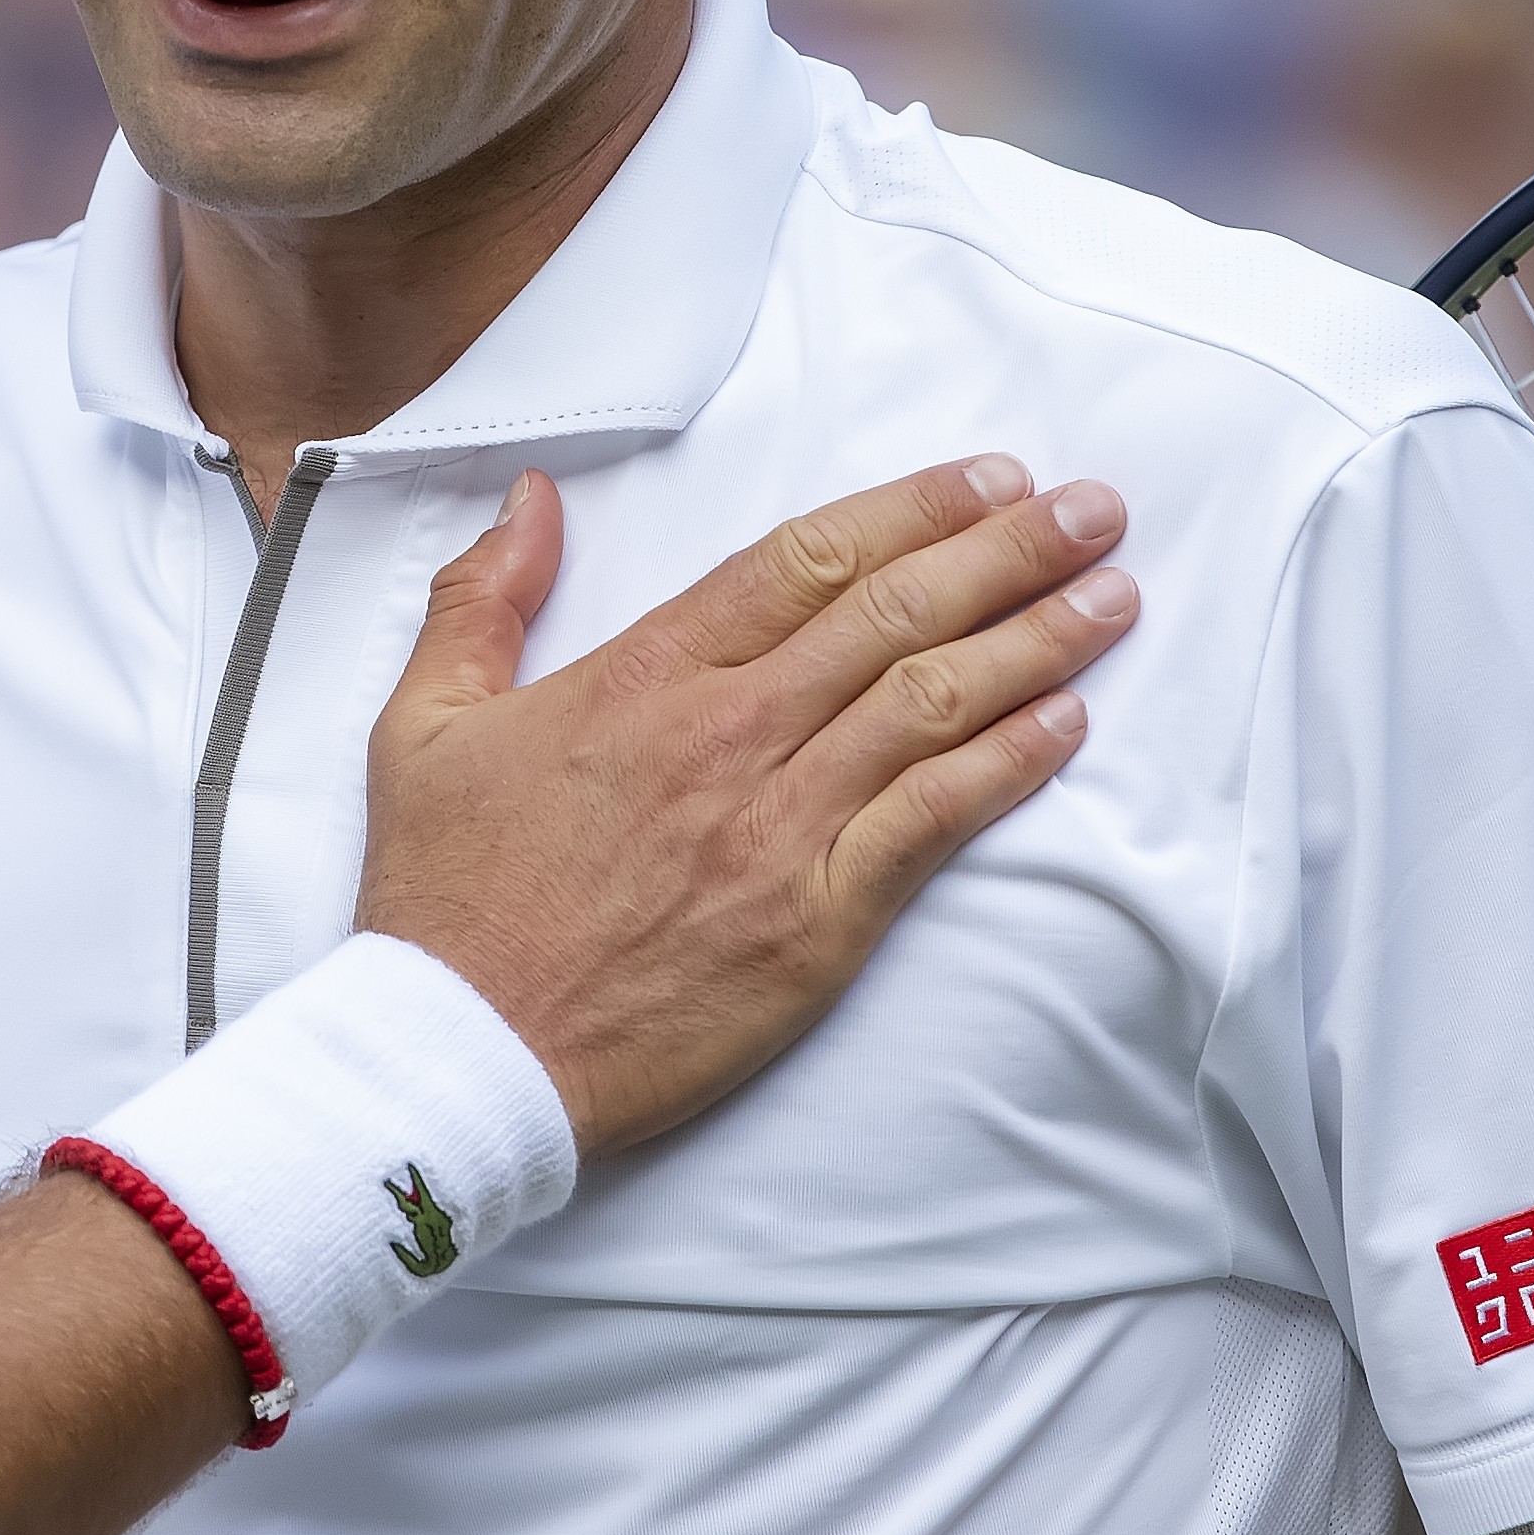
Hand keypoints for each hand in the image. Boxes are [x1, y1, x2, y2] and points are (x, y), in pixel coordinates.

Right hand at [356, 457, 1135, 1153]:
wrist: (461, 1055)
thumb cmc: (442, 901)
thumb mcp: (423, 724)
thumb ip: (481, 599)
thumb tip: (530, 500)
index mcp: (645, 677)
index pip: (803, 561)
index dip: (908, 510)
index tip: (984, 478)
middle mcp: (728, 734)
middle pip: (894, 613)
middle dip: (1007, 551)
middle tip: (1090, 509)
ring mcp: (779, 827)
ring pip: (933, 703)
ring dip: (1035, 641)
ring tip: (1111, 596)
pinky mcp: (815, 922)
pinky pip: (934, 821)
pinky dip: (1008, 764)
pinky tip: (1068, 722)